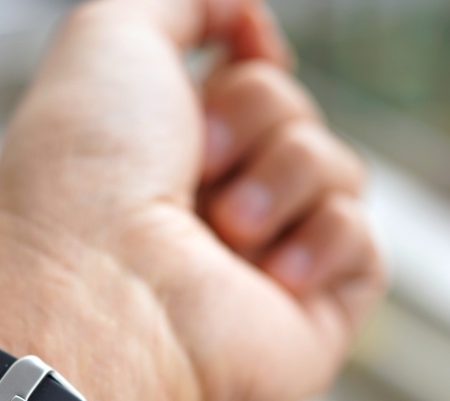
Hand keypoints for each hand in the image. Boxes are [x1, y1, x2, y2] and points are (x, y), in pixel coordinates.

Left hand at [0, 0, 384, 400]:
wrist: (100, 296)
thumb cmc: (86, 178)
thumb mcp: (110, 36)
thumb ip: (183, 0)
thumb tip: (246, 19)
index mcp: (161, 153)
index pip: (252, 81)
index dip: (247, 66)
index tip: (231, 59)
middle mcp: (208, 210)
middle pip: (297, 113)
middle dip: (255, 117)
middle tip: (194, 165)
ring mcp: (259, 268)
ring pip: (337, 169)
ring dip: (281, 178)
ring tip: (221, 230)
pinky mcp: (310, 320)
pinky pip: (363, 243)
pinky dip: (320, 243)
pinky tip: (265, 277)